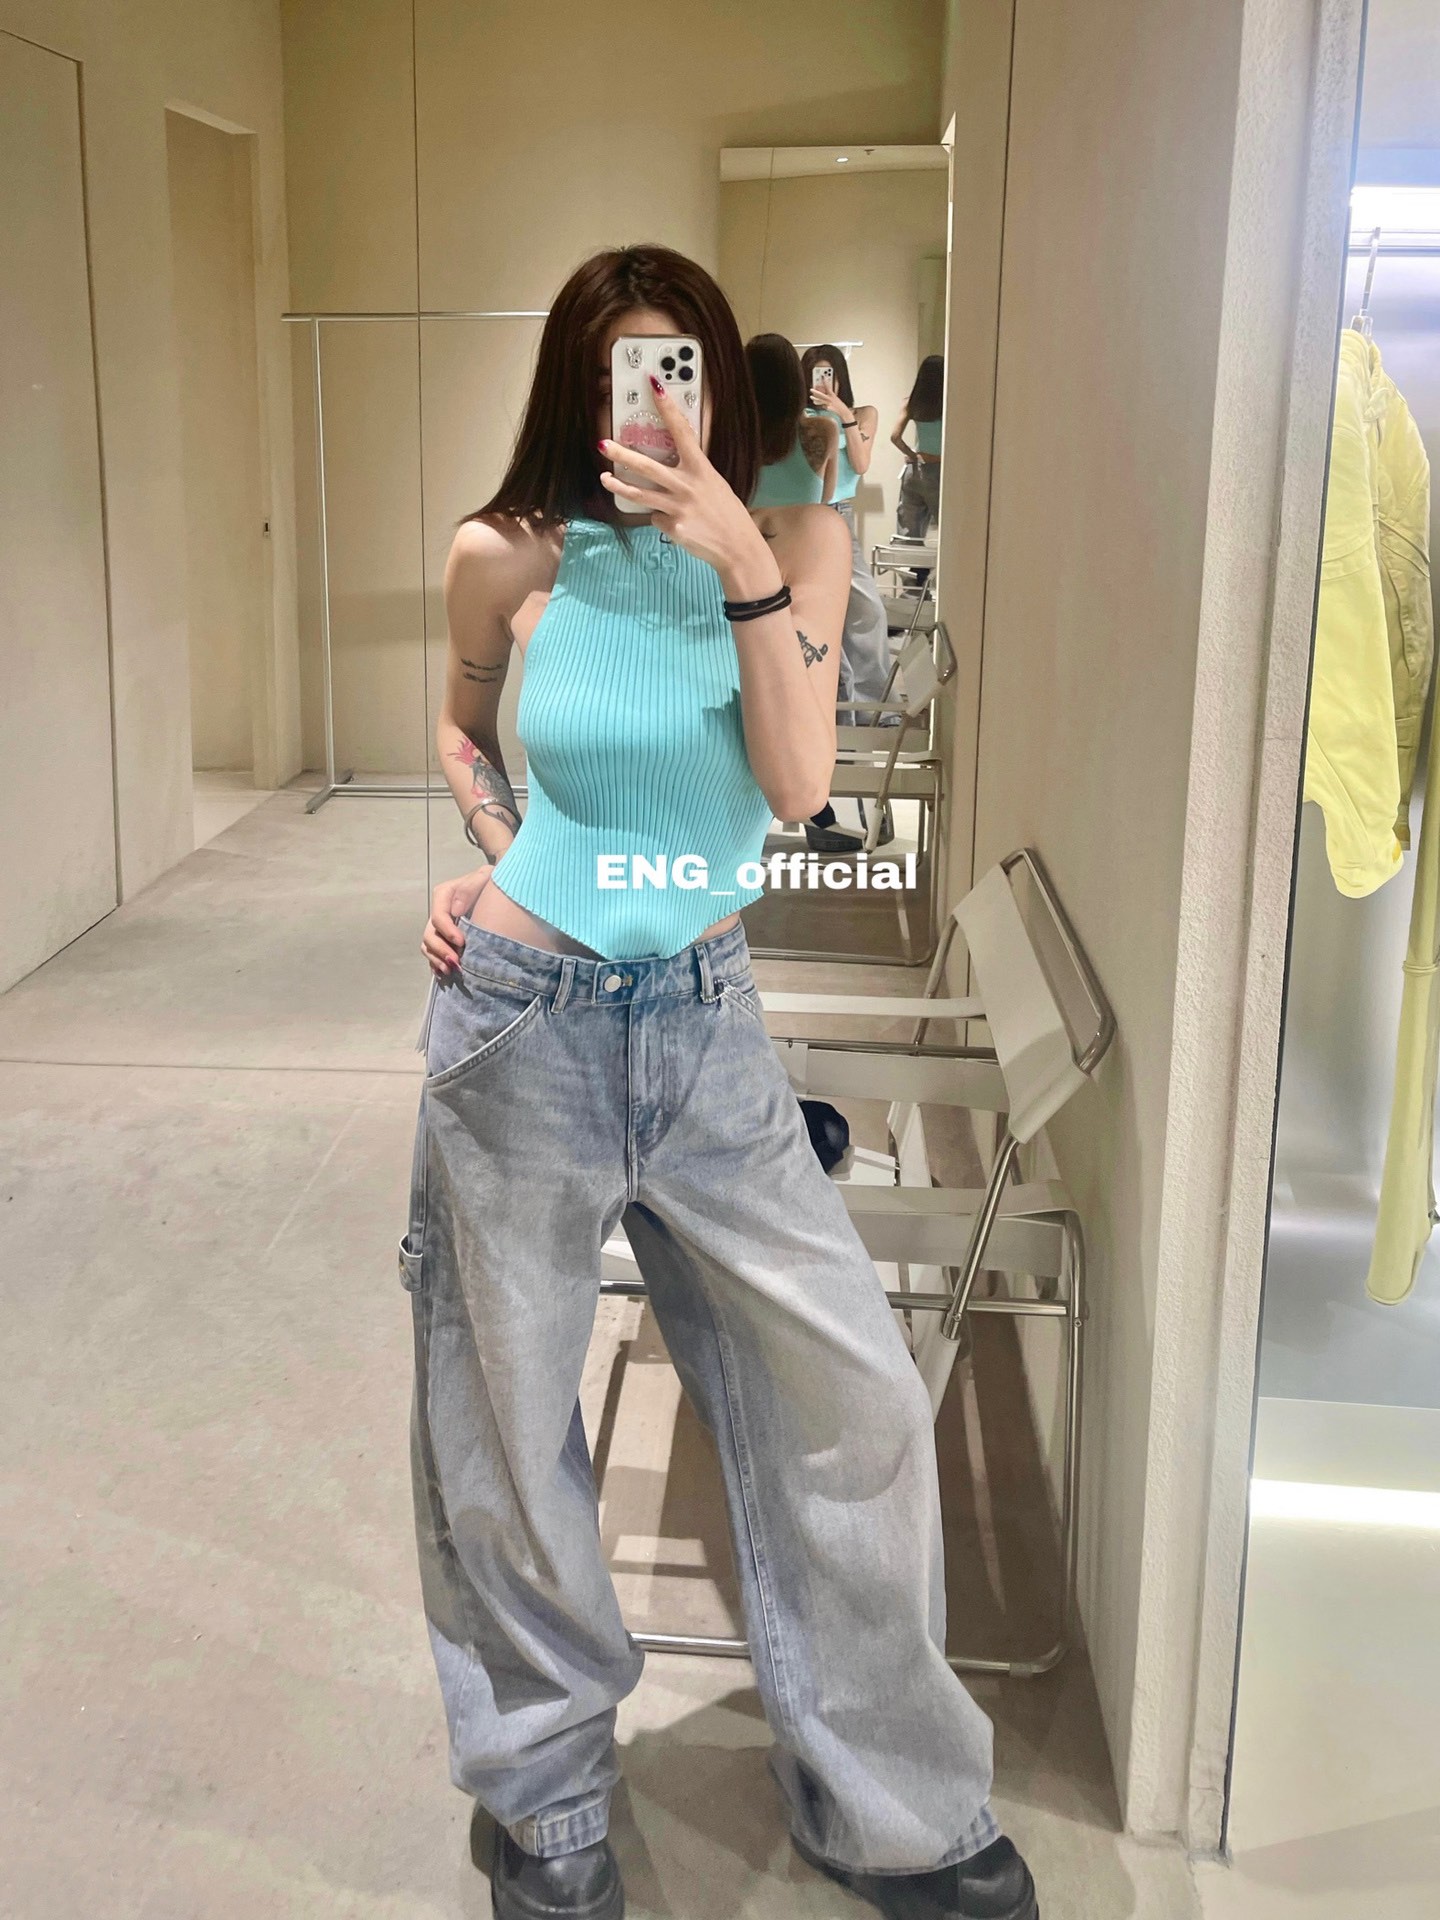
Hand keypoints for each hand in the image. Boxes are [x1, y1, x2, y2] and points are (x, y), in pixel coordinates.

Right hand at [423, 866, 490, 978]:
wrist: (497, 889)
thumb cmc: (492, 881)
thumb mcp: (485, 876)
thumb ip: (469, 887)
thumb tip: (455, 910)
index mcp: (445, 895)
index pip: (439, 916)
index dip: (447, 930)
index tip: (462, 942)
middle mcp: (439, 911)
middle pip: (430, 934)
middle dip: (441, 950)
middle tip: (456, 962)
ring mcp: (441, 926)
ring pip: (429, 946)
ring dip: (437, 959)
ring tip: (450, 971)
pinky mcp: (445, 938)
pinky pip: (434, 954)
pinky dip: (436, 964)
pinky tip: (445, 974)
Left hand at [599, 376, 778, 598]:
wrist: (738, 547)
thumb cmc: (727, 513)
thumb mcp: (715, 485)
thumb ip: (692, 475)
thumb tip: (668, 470)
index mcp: (701, 469)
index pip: (682, 431)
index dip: (667, 408)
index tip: (654, 386)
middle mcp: (687, 485)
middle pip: (648, 466)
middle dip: (622, 454)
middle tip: (603, 444)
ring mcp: (678, 507)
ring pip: (640, 494)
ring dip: (618, 486)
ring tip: (604, 478)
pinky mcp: (673, 526)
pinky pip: (656, 518)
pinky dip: (662, 519)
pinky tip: (677, 524)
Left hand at [810, 386, 853, 426]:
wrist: (843, 412)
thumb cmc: (838, 405)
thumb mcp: (834, 400)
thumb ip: (826, 398)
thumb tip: (819, 397)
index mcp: (832, 395)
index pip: (828, 387)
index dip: (825, 382)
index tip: (822, 376)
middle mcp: (831, 398)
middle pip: (822, 394)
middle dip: (816, 392)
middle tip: (811, 389)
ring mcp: (830, 403)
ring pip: (821, 400)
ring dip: (816, 398)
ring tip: (811, 397)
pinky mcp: (830, 408)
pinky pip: (824, 407)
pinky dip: (822, 405)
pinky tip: (815, 403)